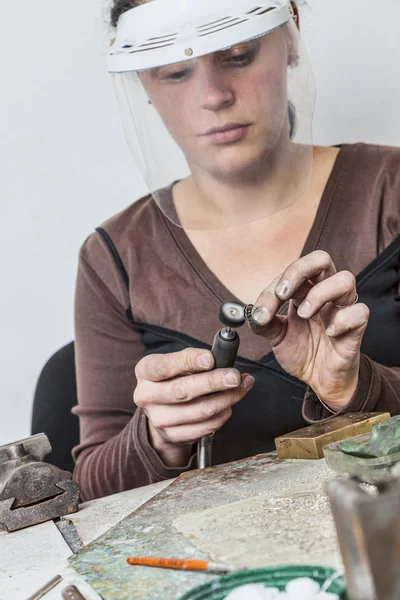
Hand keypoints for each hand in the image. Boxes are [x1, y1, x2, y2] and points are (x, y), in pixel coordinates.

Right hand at [134, 348, 253, 466]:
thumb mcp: (177, 362)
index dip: (188, 361)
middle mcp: (146, 396)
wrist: (162, 409)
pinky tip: (229, 404)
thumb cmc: (174, 378)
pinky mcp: (174, 436)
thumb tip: (224, 360)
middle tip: (234, 377)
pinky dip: (223, 414)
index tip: (210, 358)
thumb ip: (196, 359)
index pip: (164, 366)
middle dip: (213, 382)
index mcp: (145, 372)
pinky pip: (206, 427)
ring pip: (200, 410)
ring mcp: (159, 419)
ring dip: (226, 398)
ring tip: (240, 388)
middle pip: (183, 391)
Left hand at [250, 250, 369, 410]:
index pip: (292, 273)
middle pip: (321, 259)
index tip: (261, 312)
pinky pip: (359, 312)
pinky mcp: (356, 327)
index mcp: (305, 291)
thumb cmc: (303, 352)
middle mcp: (325, 294)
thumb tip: (253, 314)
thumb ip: (263, 324)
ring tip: (304, 314)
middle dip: (299, 271)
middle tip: (282, 293)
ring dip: (320, 293)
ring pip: (345, 279)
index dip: (274, 288)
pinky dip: (342, 319)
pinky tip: (329, 332)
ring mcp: (342, 308)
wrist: (320, 380)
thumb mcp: (277, 337)